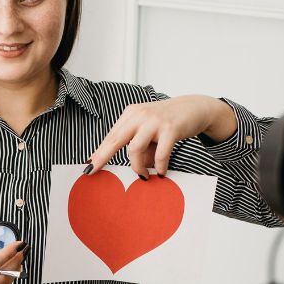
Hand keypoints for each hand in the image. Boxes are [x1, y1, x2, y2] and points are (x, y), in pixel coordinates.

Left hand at [84, 94, 236, 178]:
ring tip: (144, 176)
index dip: (99, 152)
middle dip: (102, 156)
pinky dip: (159, 165)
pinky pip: (160, 153)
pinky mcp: (170, 128)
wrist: (195, 107)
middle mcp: (139, 115)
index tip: (89, 165)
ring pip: (135, 148)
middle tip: (93, 171)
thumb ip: (141, 149)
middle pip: (115, 139)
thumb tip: (138, 169)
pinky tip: (160, 172)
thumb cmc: (168, 122)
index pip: (111, 136)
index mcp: (131, 114)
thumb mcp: (150, 132)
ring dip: (137, 166)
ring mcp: (154, 121)